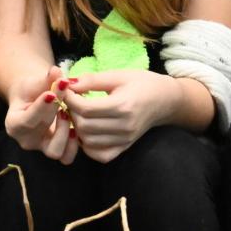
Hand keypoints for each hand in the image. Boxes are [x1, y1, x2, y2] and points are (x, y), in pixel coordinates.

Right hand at [5, 66, 77, 163]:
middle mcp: (25, 140)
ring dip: (65, 132)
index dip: (41, 107)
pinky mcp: (56, 151)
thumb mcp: (36, 82)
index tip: (52, 93)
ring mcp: (41, 148)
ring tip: (68, 114)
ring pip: (56, 151)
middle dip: (54, 113)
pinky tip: (76, 126)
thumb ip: (46, 78)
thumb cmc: (32, 90)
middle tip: (64, 97)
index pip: (28, 118)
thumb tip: (56, 70)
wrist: (35, 100)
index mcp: (14, 124)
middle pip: (41, 132)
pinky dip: (74, 144)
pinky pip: (67, 156)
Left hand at [61, 70, 178, 162]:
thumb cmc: (142, 83)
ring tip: (78, 113)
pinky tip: (87, 130)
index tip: (65, 89)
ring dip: (77, 128)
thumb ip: (92, 80)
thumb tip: (67, 83)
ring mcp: (125, 140)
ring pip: (88, 141)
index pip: (85, 109)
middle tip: (71, 100)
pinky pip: (100, 155)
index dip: (69, 99)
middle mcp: (124, 127)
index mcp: (123, 106)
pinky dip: (88, 146)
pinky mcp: (125, 147)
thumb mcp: (118, 75)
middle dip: (71, 112)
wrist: (165, 100)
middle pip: (84, 126)